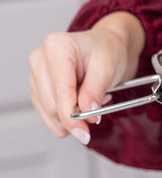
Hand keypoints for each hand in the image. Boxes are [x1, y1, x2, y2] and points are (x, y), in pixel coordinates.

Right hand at [28, 12, 145, 145]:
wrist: (107, 46)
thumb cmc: (107, 50)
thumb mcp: (108, 68)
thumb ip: (95, 91)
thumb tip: (87, 114)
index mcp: (57, 47)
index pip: (60, 90)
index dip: (71, 115)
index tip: (84, 131)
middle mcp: (40, 59)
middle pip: (51, 105)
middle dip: (74, 116)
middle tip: (97, 110)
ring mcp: (36, 75)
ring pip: (47, 113)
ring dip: (71, 117)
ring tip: (90, 100)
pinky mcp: (38, 89)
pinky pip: (48, 114)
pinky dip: (66, 117)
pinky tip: (80, 104)